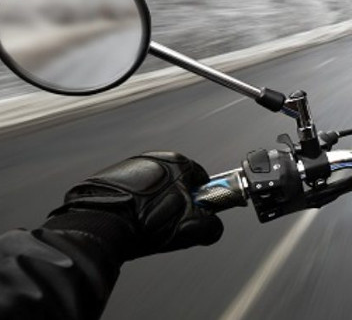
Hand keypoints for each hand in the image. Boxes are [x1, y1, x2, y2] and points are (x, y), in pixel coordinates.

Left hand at [48, 152, 223, 259]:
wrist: (100, 227)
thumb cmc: (146, 222)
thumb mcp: (191, 229)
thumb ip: (212, 226)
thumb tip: (214, 227)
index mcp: (177, 162)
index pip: (201, 177)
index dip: (202, 197)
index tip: (198, 211)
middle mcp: (151, 158)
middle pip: (174, 181)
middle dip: (176, 199)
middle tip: (171, 222)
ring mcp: (127, 166)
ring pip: (150, 187)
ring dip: (152, 202)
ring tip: (147, 225)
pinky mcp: (107, 178)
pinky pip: (127, 191)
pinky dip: (131, 204)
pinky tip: (129, 221)